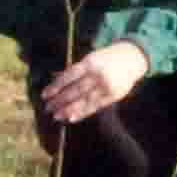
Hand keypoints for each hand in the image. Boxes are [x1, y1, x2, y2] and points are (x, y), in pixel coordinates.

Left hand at [37, 40, 152, 124]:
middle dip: (60, 100)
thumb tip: (55, 80)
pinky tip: (72, 118)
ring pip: (84, 100)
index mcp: (89, 63)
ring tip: (57, 116)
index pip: (68, 77)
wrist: (132, 58)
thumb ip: (75, 70)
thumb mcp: (90, 58)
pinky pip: (95, 106)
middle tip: (48, 108)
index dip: (55, 87)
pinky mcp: (113, 96)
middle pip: (74, 90)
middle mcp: (97, 75)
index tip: (44, 95)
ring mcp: (105, 86)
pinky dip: (82, 113)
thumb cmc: (106, 59)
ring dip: (68, 109)